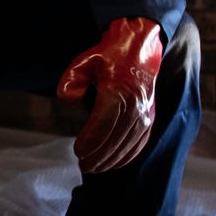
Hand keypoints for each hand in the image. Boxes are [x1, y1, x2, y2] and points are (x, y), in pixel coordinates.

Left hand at [56, 17, 162, 173]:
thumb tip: (65, 98)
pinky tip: (115, 163)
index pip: (103, 123)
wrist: (140, 47)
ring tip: (95, 168)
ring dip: (112, 159)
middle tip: (83, 166)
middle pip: (115, 138)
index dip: (90, 141)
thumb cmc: (108, 55)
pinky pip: (140, 141)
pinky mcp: (150, 116)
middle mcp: (135, 104)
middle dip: (99, 156)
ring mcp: (145, 112)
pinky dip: (128, 155)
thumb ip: (72, 78)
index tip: (77, 152)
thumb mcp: (85, 60)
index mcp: (117, 91)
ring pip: (128, 143)